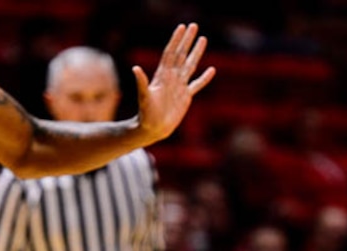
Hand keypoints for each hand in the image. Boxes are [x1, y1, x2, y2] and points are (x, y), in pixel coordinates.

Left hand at [133, 23, 215, 144]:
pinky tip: (211, 70)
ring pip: (190, 65)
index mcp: (163, 75)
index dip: (176, 40)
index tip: (182, 27)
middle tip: (194, 25)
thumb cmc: (146, 113)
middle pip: (181, 54)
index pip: (171, 53)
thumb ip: (141, 83)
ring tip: (203, 39)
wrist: (153, 128)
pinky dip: (204, 78)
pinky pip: (197, 85)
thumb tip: (135, 69)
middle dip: (187, 40)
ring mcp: (179, 86)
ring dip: (196, 53)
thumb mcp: (143, 97)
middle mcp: (172, 77)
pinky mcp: (185, 97)